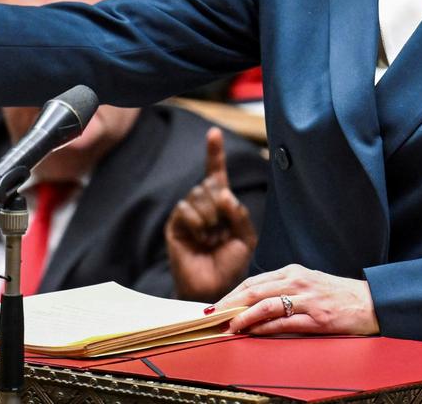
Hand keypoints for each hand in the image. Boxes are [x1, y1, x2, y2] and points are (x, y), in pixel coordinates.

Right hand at [164, 127, 257, 301]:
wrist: (214, 289)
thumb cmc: (231, 265)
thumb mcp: (246, 238)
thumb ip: (239, 214)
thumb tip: (224, 193)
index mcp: (221, 204)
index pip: (216, 173)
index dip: (214, 153)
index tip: (213, 132)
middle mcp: (203, 204)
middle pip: (211, 185)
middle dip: (222, 208)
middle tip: (222, 234)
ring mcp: (188, 214)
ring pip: (200, 196)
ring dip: (211, 219)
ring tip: (212, 240)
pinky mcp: (175, 225)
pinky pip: (186, 209)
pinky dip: (198, 224)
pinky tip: (201, 240)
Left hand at [220, 264, 378, 335]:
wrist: (372, 302)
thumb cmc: (338, 295)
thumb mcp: (308, 285)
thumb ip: (283, 291)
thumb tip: (252, 306)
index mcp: (294, 272)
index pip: (254, 282)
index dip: (232, 293)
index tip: (216, 305)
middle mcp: (299, 282)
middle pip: (255, 291)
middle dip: (230, 304)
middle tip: (213, 316)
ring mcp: (308, 300)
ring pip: (266, 305)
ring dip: (243, 316)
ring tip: (229, 326)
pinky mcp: (317, 318)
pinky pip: (285, 322)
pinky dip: (265, 328)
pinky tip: (253, 333)